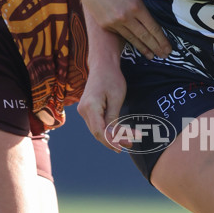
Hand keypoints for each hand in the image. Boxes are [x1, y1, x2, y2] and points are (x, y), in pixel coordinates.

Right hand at [77, 32, 127, 150]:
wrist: (102, 64)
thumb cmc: (112, 78)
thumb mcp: (116, 98)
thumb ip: (113, 118)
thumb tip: (114, 136)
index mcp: (90, 107)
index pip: (99, 131)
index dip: (111, 142)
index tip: (122, 148)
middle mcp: (83, 110)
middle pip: (97, 132)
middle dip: (113, 141)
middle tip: (130, 145)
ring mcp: (83, 110)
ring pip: (96, 130)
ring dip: (111, 137)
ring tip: (127, 141)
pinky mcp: (87, 109)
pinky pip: (96, 124)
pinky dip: (107, 130)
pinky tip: (118, 134)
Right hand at [78, 0, 171, 60]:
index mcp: (136, 6)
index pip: (153, 27)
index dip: (162, 40)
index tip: (169, 49)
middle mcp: (125, 17)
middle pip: (144, 36)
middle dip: (156, 48)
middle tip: (164, 56)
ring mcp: (114, 22)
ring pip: (132, 39)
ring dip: (143, 48)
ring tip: (151, 56)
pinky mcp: (104, 24)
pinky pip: (120, 34)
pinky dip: (129, 41)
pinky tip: (136, 45)